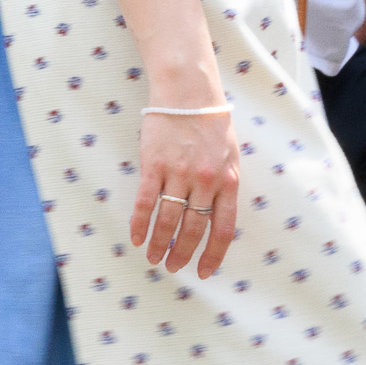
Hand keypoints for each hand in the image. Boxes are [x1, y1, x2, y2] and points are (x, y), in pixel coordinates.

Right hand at [132, 95, 241, 277]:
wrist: (189, 93)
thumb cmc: (211, 124)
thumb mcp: (229, 156)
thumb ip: (224, 185)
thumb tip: (213, 218)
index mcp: (228, 180)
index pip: (223, 228)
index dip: (212, 253)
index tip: (203, 271)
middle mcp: (205, 180)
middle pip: (193, 228)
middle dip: (182, 253)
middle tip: (172, 266)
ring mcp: (179, 173)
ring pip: (169, 219)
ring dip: (159, 243)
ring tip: (152, 257)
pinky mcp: (154, 165)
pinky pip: (146, 202)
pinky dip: (140, 223)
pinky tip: (136, 238)